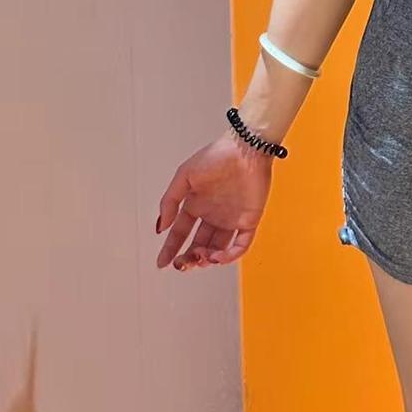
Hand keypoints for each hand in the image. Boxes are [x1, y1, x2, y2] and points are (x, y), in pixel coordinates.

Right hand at [154, 130, 273, 271]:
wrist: (246, 148)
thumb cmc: (217, 156)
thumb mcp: (184, 175)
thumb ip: (170, 201)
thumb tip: (161, 227)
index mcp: (197, 204)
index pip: (180, 232)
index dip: (170, 248)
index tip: (162, 262)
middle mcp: (213, 214)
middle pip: (198, 245)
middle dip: (189, 258)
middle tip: (182, 263)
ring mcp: (231, 219)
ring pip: (218, 249)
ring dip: (207, 259)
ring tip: (200, 256)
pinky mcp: (249, 220)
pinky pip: (241, 245)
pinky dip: (230, 256)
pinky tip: (218, 256)